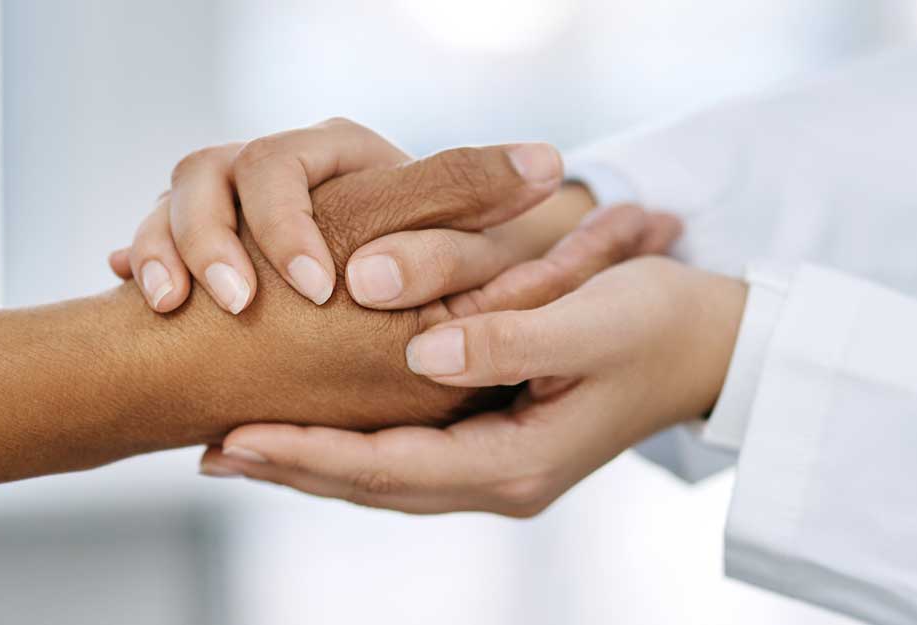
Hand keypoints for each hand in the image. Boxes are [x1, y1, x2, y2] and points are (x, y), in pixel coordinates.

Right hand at [109, 118, 568, 312]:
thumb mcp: (436, 247)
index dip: (292, 226)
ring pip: (178, 195)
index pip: (294, 164)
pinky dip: (145, 264)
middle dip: (217, 238)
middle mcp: (282, 172)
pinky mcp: (198, 240)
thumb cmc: (397, 286)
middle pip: (219, 170)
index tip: (317, 290)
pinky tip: (146, 297)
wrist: (339, 334)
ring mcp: (234, 204)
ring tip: (171, 303)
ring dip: (167, 249)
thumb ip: (473, 202)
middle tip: (241, 305)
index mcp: (340, 162)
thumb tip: (547, 162)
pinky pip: (150, 236)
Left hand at [109, 145, 678, 451]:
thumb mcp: (594, 320)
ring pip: (383, 475)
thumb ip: (511, 337)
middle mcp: (500, 477)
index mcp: (520, 459)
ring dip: (311, 460)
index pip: (392, 466)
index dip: (311, 451)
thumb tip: (424, 356)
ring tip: (237, 442)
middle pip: (375, 482)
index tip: (235, 431)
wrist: (706, 342)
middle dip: (292, 464)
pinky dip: (349, 445)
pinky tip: (311, 429)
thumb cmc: (655, 322)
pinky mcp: (495, 443)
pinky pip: (404, 455)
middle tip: (210, 444)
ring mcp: (497, 466)